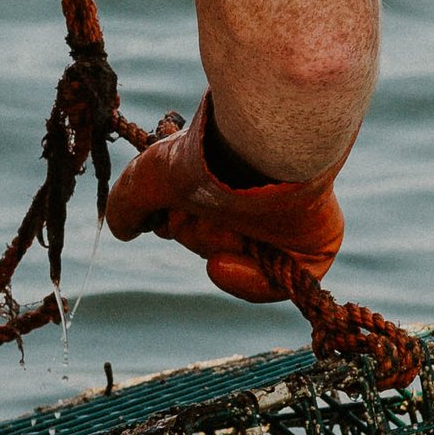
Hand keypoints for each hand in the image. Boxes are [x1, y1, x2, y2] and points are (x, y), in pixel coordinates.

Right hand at [104, 101, 344, 306]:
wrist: (263, 151)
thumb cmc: (206, 157)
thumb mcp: (150, 176)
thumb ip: (130, 202)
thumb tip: (121, 229)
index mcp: (221, 181)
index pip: (195, 224)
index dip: (178, 225)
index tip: (165, 218)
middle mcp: (252, 202)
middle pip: (215, 244)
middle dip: (201, 233)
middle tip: (201, 207)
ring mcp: (281, 224)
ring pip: (241, 261)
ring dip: (223, 247)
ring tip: (225, 219)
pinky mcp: (312, 246)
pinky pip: (279, 283)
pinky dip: (252, 281)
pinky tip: (227, 261)